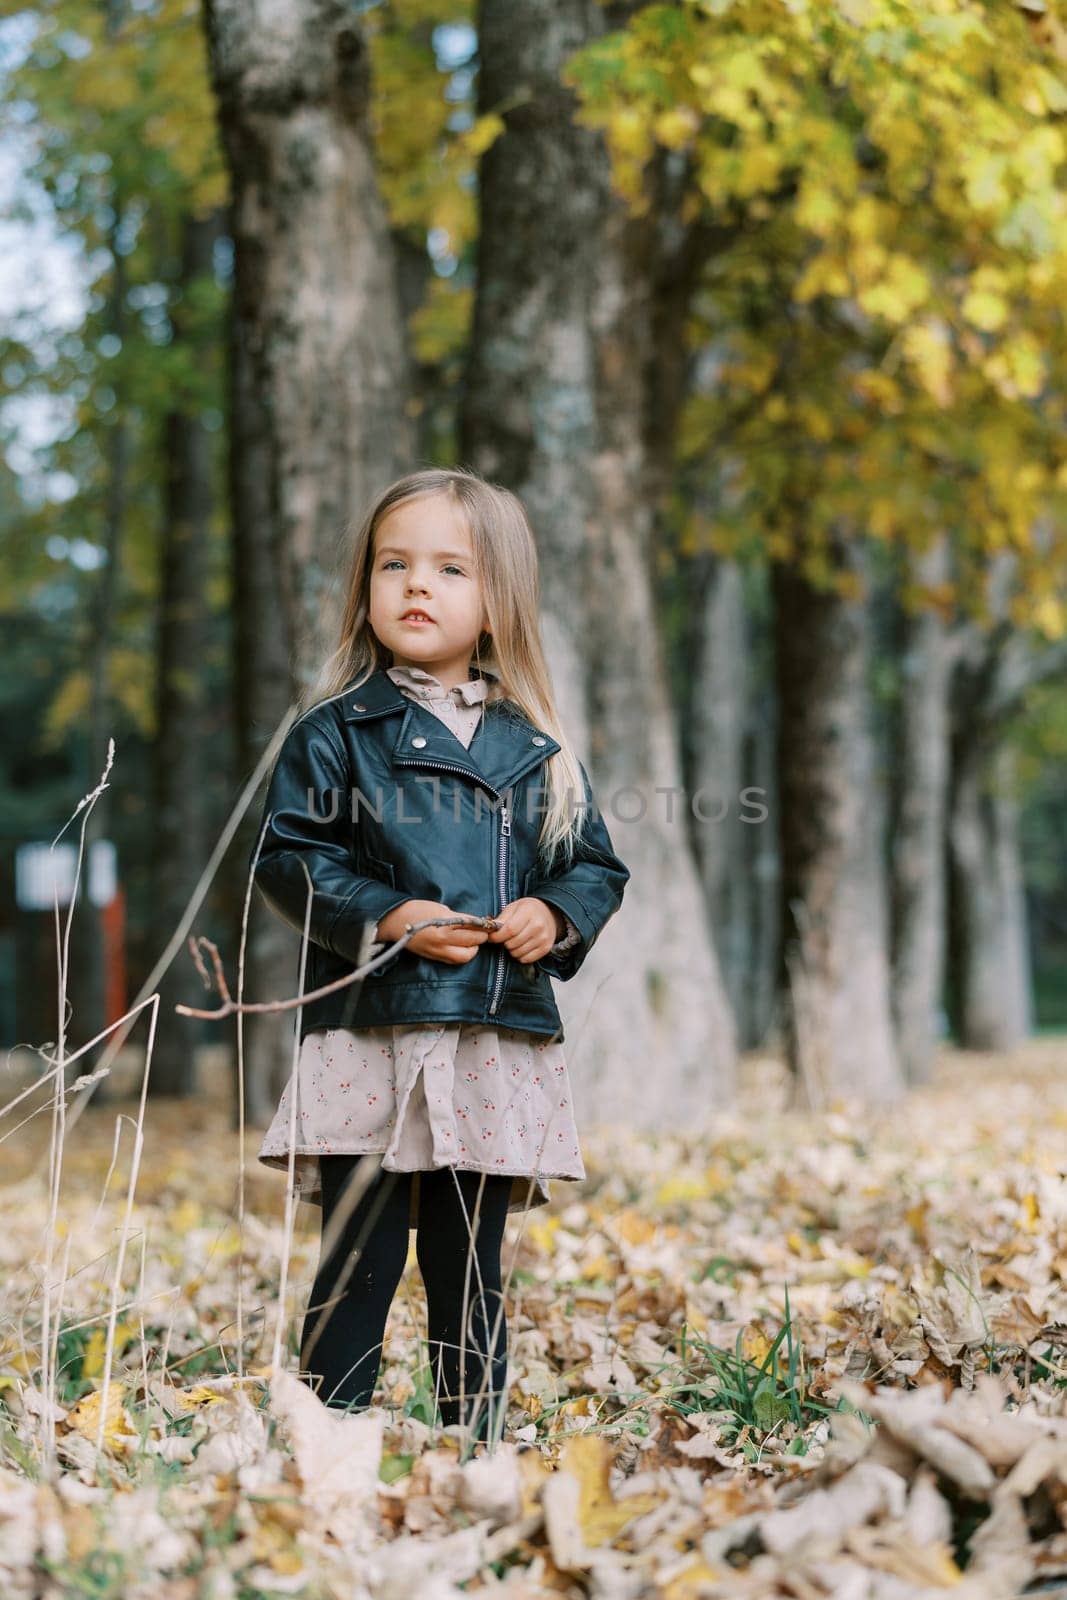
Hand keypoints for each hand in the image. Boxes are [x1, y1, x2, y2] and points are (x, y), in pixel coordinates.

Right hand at [374, 899, 493, 964]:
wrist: (395, 922)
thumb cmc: (417, 910)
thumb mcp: (440, 908)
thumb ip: (458, 917)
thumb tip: (475, 922)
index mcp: (445, 924)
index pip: (473, 926)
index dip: (484, 924)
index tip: (490, 922)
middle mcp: (443, 940)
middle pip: (473, 942)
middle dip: (481, 936)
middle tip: (482, 931)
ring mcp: (438, 951)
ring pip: (466, 956)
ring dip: (473, 948)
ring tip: (471, 940)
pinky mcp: (435, 957)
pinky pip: (455, 960)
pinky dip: (462, 954)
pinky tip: (461, 946)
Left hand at [484, 896, 562, 964]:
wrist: (549, 914)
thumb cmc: (528, 910)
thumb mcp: (514, 907)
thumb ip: (502, 918)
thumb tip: (490, 929)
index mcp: (528, 912)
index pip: (509, 930)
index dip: (497, 936)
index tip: (493, 936)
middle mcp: (538, 926)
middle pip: (512, 943)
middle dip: (504, 942)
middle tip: (505, 937)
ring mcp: (543, 938)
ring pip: (517, 953)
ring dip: (512, 950)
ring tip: (514, 941)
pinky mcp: (546, 948)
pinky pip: (526, 959)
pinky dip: (520, 955)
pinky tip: (521, 946)